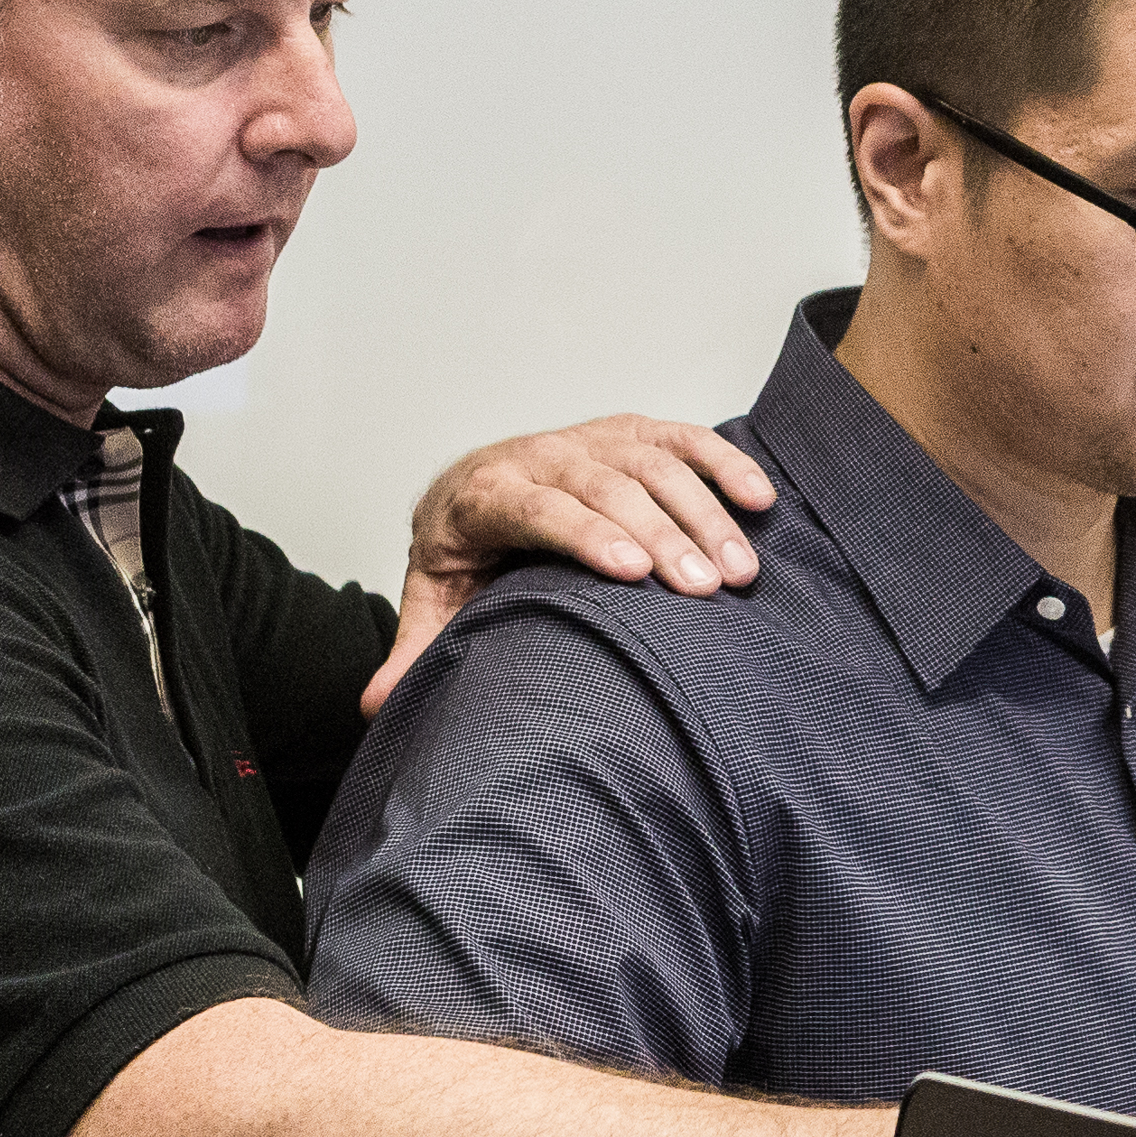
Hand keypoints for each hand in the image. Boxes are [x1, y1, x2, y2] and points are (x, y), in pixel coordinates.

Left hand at [363, 417, 779, 713]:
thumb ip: (416, 648)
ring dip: (702, 513)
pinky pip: (681, 438)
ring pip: (652, 464)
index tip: (633, 573)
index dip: (587, 535)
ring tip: (738, 572)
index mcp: (486, 495)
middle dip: (662, 536)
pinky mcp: (627, 432)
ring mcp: (587, 439)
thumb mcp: (434, 598)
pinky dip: (724, 463)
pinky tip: (760, 500)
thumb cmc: (464, 553)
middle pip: (608, 487)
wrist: (470, 486)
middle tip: (706, 589)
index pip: (541, 507)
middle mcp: (539, 456)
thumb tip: (375, 704)